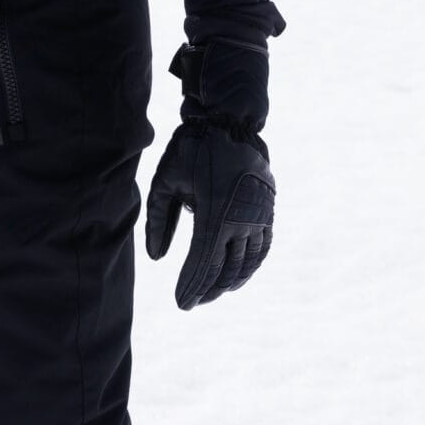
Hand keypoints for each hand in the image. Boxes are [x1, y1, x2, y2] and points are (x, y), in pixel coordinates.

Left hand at [143, 118, 273, 308]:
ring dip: (229, 282)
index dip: (192, 286)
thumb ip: (157, 219)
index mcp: (215, 212)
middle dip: (207, 289)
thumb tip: (156, 257)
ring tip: (213, 292)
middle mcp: (241, 218)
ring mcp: (259, 215)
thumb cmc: (192, 150)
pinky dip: (251, 266)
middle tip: (192, 301)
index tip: (181, 303)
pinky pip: (262, 247)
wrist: (231, 122)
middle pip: (225, 268)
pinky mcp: (267, 209)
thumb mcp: (165, 180)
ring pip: (247, 262)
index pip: (203, 263)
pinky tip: (239, 275)